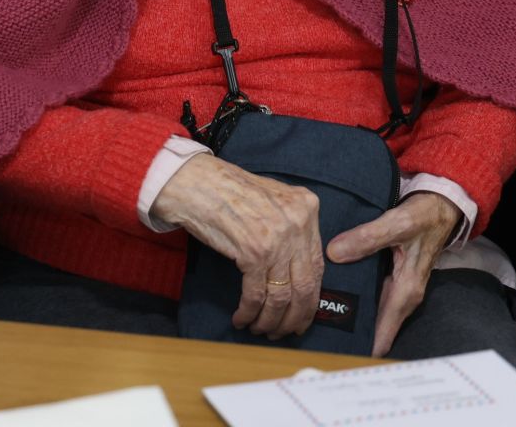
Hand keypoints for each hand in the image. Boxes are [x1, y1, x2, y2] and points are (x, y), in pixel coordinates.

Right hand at [149, 155, 324, 337]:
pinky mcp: (254, 252)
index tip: (303, 316)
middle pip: (305, 285)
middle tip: (285, 332)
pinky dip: (249, 312)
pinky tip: (242, 319)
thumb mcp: (274, 199)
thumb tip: (298, 268)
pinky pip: (256, 294)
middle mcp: (298, 222)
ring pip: (282, 296)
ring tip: (260, 329)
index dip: (311, 298)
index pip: (318, 265)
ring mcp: (277, 238)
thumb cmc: (229, 190)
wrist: (197, 182)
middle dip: (295, 316)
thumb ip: (292, 226)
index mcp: (307, 207)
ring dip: (270, 320)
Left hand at [325, 192, 462, 356]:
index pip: (383, 334)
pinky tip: (332, 292)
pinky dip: (355, 297)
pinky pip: (371, 296)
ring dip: (350, 315)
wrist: (440, 207)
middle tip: (316, 335)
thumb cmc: (423, 217)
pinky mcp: (391, 279)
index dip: (361, 345)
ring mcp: (397, 289)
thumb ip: (367, 237)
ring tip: (317, 319)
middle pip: (374, 327)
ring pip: (371, 312)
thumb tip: (334, 253)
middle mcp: (402, 296)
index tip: (335, 351)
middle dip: (349, 333)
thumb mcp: (396, 224)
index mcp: (406, 291)